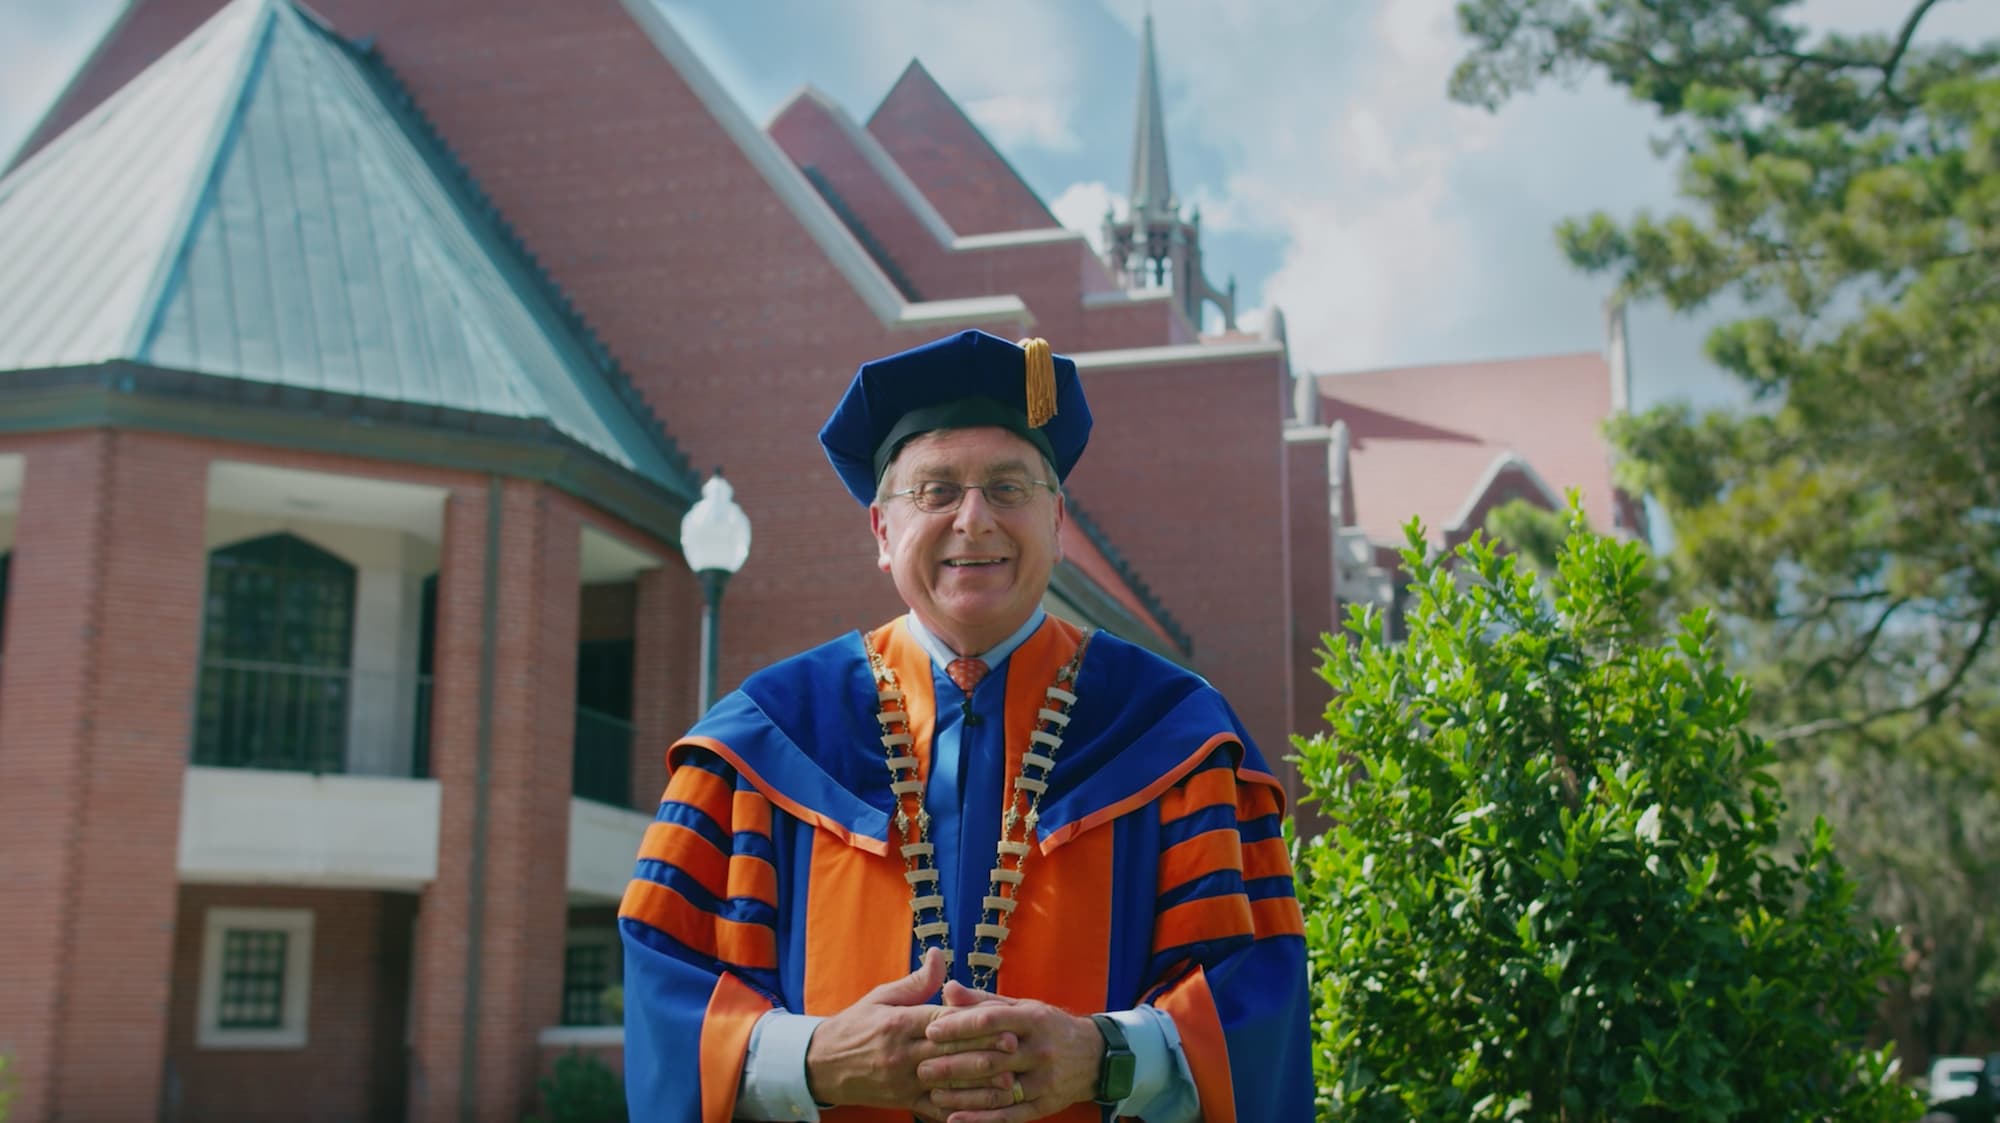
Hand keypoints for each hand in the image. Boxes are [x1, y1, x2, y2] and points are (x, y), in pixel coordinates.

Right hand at [804, 950, 1017, 1117]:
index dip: (972, 1020)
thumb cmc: (856, 1025)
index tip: (1001, 1016)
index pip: (942, 1021)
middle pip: (949, 1052)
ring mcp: (902, 1082)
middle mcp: (902, 1054)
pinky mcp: (903, 1102)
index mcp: (898, 1023)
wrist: (822, 1064)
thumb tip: (940, 954)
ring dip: (979, 1084)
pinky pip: (935, 1109)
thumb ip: (916, 981)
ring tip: (1009, 1081)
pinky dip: (960, 1109)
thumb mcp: (881, 996)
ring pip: (946, 1084)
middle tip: (1014, 1046)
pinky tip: (983, 1109)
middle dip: (984, 1049)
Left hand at [918, 987, 1102, 1121]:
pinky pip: (1009, 1115)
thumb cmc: (1047, 1026)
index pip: (992, 1020)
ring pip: (998, 1090)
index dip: (960, 1025)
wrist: (1093, 1056)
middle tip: (922, 1067)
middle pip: (992, 1058)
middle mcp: (1040, 1050)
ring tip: (932, 1094)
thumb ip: (983, 1001)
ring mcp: (1044, 1080)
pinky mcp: (1044, 1105)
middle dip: (954, 1063)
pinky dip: (981, 1120)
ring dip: (962, 1095)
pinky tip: (954, 1119)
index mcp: (1033, 1019)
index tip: (931, 1030)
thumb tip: (948, 988)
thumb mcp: (1021, 1007)